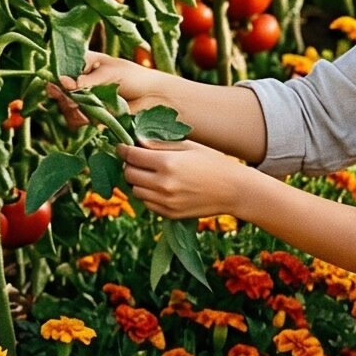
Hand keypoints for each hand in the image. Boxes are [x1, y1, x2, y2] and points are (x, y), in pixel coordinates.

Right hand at [49, 51, 168, 123]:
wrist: (153, 98)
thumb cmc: (134, 77)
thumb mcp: (110, 73)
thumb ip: (87, 80)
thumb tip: (64, 83)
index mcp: (85, 63)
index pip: (62, 68)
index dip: (57, 78)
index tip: (58, 87)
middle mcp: (82, 80)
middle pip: (59, 90)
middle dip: (64, 97)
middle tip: (73, 100)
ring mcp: (86, 98)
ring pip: (67, 107)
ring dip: (74, 110)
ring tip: (86, 109)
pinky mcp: (92, 115)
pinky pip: (78, 120)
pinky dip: (83, 120)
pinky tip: (93, 119)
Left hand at [120, 139, 249, 220]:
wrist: (233, 190)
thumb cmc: (212, 162)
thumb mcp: (187, 146)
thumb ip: (159, 145)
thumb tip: (136, 142)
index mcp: (167, 163)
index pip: (132, 156)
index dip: (124, 149)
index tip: (122, 146)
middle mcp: (163, 184)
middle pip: (129, 174)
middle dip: (129, 165)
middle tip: (136, 160)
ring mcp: (166, 202)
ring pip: (135, 191)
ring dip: (137, 181)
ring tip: (148, 174)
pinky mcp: (169, 214)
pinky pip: (147, 203)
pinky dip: (147, 195)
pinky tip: (159, 187)